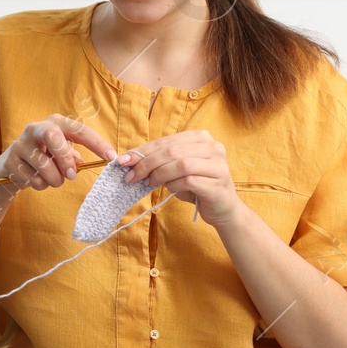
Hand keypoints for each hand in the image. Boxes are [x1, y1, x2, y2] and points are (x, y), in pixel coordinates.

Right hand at [0, 113, 117, 191]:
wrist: (10, 168)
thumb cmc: (44, 158)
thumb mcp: (61, 153)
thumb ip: (75, 157)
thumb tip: (87, 164)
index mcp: (55, 123)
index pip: (79, 130)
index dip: (97, 143)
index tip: (111, 157)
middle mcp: (36, 128)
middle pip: (52, 136)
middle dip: (65, 158)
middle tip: (71, 175)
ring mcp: (21, 144)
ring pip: (43, 164)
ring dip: (54, 179)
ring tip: (54, 180)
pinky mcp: (10, 160)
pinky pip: (32, 178)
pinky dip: (41, 185)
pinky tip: (37, 179)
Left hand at [115, 129, 244, 228]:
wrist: (223, 209)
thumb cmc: (198, 186)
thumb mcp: (177, 170)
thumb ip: (160, 161)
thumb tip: (130, 161)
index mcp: (201, 138)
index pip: (167, 141)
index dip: (143, 150)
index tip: (123, 161)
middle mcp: (213, 148)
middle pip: (172, 151)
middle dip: (147, 163)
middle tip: (131, 176)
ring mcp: (218, 166)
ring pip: (181, 164)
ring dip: (159, 174)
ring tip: (148, 183)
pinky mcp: (217, 184)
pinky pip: (189, 181)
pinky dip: (174, 185)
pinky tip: (169, 189)